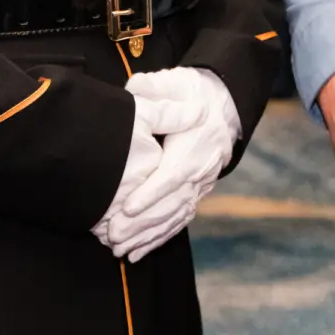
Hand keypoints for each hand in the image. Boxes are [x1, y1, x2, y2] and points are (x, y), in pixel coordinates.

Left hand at [100, 69, 241, 261]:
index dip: (151, 192)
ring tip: (120, 250)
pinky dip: (159, 238)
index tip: (127, 206)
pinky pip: (180, 220)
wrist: (220, 103)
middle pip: (173, 202)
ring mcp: (201, 184)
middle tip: (114, 235)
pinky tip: (137, 253)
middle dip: (143, 222)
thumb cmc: (190, 92)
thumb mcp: (174, 81)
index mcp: (195, 142)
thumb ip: (154, 87)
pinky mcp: (197, 193)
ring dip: (148, 236)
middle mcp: (201, 168)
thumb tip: (134, 88)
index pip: (173, 173)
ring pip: (176, 216)